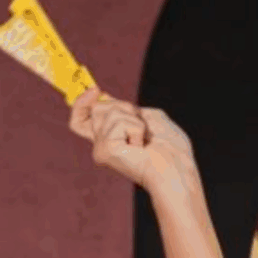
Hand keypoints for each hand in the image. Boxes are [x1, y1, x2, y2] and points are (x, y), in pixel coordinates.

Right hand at [69, 87, 195, 190]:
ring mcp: (101, 149)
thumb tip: (103, 96)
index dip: (81, 102)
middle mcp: (100, 145)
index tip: (95, 90)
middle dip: (124, 108)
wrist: (177, 167)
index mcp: (109, 138)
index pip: (80, 119)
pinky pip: (118, 122)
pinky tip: (141, 146)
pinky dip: (136, 128)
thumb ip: (126, 108)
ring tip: (144, 139)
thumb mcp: (150, 118)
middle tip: (142, 127)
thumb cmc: (170, 147)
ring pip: (109, 111)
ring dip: (134, 119)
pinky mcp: (104, 151)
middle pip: (97, 108)